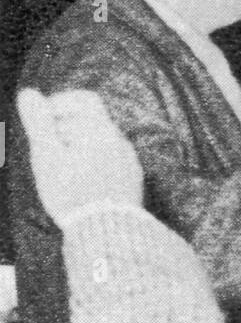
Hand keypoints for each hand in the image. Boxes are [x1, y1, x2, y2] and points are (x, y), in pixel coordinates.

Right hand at [17, 88, 142, 222]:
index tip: (42, 118)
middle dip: (67, 126)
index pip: (86, 99)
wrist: (106, 230)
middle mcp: (121, 140)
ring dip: (80, 147)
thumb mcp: (48, 155)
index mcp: (102, 129)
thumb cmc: (72, 191)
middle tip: (44, 145)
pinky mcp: (132, 180)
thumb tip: (27, 92)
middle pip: (94, 122)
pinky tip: (79, 182)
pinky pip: (112, 162)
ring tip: (58, 166)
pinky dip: (93, 163)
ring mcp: (129, 160)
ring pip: (103, 143)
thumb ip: (39, 123)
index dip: (62, 102)